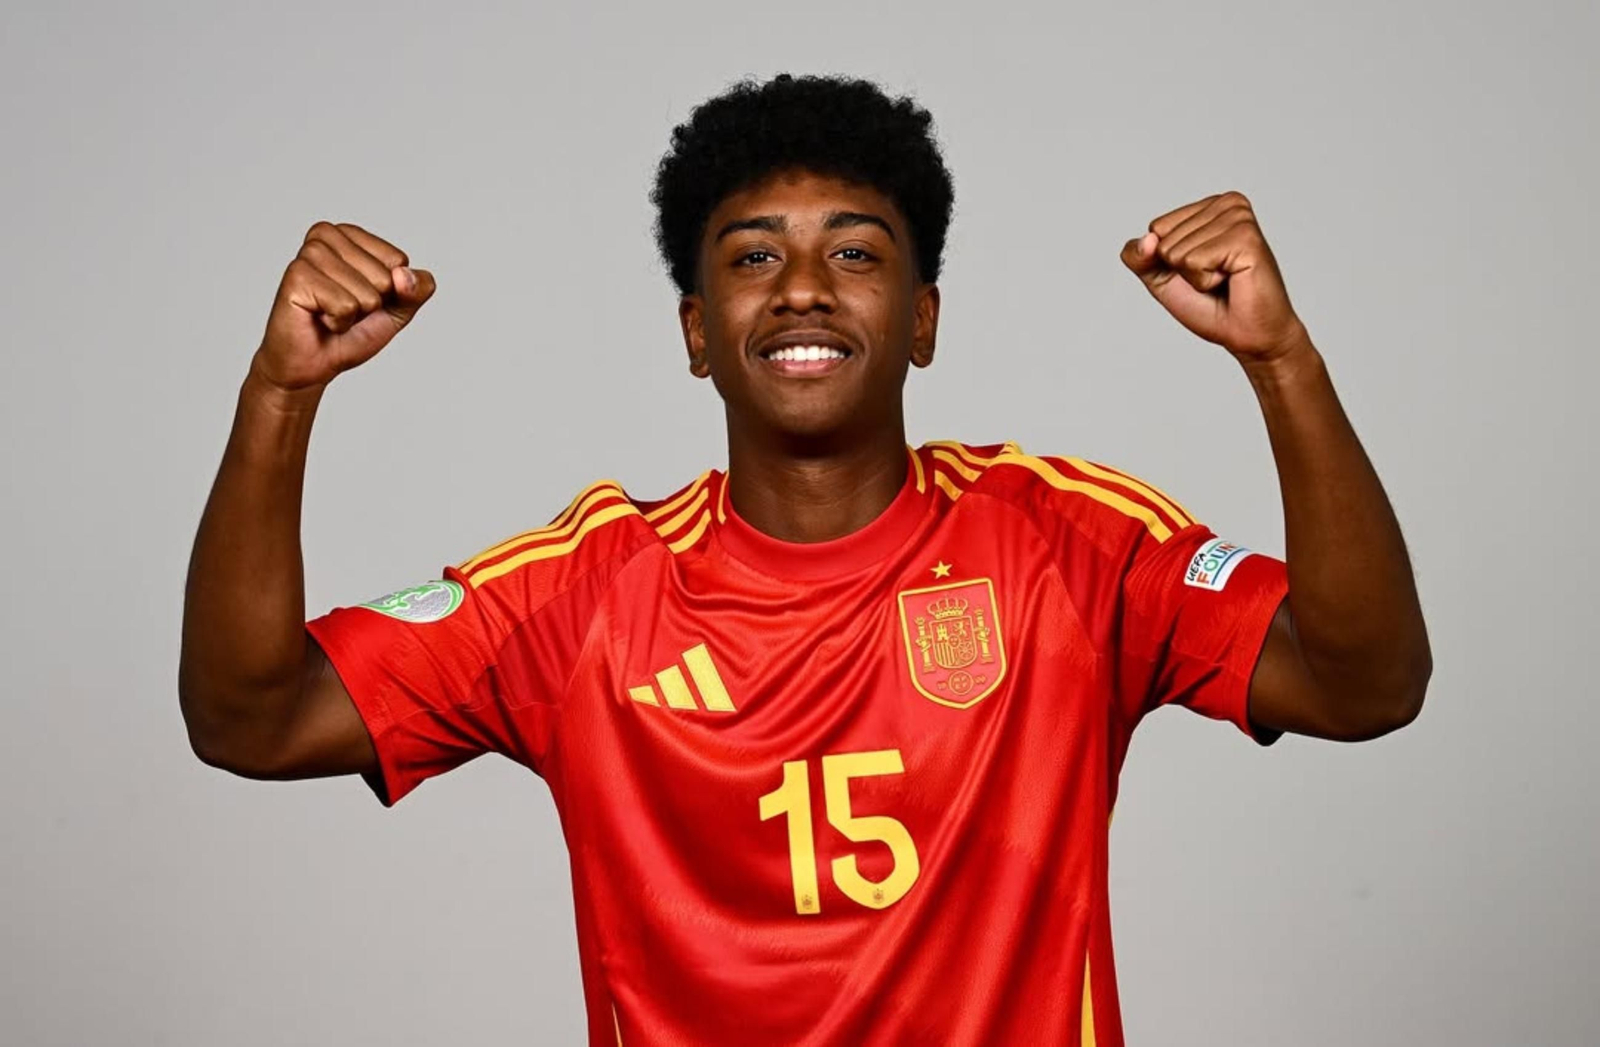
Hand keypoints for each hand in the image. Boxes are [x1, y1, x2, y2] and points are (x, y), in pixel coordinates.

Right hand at [251, 222, 435, 396]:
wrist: (313, 362)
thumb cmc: (350, 330)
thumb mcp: (398, 309)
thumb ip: (417, 289)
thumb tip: (404, 276)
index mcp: (350, 234)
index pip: (399, 261)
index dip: (389, 291)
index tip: (360, 297)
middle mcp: (326, 235)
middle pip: (385, 277)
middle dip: (370, 304)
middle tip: (343, 309)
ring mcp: (310, 253)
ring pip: (367, 293)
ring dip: (354, 315)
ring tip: (330, 313)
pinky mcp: (297, 276)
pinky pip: (345, 306)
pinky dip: (339, 322)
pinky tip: (320, 318)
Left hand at [1121, 192, 1305, 362]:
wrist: (1248, 335)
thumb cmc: (1212, 305)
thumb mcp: (1162, 278)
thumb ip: (1139, 257)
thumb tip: (1147, 240)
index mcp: (1210, 206)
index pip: (1157, 228)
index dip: (1170, 261)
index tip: (1202, 270)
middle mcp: (1228, 204)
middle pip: (1164, 239)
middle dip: (1183, 271)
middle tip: (1216, 279)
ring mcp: (1239, 218)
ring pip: (1177, 251)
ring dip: (1196, 277)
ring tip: (1225, 280)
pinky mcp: (1246, 237)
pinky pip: (1194, 261)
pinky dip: (1205, 282)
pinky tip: (1231, 280)